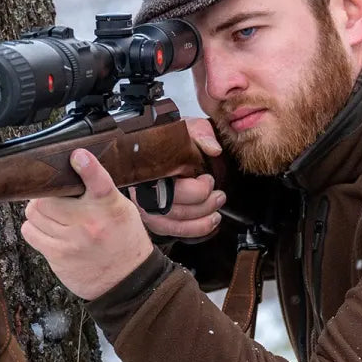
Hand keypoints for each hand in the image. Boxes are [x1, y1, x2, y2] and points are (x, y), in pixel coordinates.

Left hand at [20, 149, 154, 300]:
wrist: (126, 280)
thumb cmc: (123, 241)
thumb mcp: (122, 210)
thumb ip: (100, 190)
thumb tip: (75, 167)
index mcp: (110, 207)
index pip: (98, 182)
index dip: (87, 167)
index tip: (78, 156)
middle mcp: (90, 223)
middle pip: (47, 197)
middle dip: (46, 196)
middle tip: (53, 200)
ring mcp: (71, 241)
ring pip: (34, 213)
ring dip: (38, 212)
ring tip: (50, 216)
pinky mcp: (58, 256)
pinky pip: (30, 232)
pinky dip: (34, 228)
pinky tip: (46, 230)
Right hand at [135, 118, 225, 240]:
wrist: (160, 148)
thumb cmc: (171, 140)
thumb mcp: (187, 128)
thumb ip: (201, 134)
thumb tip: (214, 149)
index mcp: (149, 167)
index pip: (172, 188)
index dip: (197, 189)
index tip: (209, 180)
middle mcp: (142, 189)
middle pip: (172, 210)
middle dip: (202, 206)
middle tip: (220, 197)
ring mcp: (144, 206)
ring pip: (170, 225)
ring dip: (199, 224)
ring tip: (216, 215)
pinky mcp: (151, 218)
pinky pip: (169, 232)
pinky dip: (191, 232)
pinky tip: (206, 225)